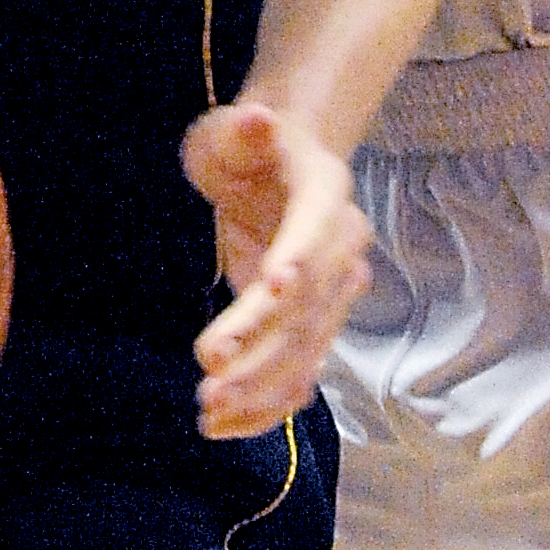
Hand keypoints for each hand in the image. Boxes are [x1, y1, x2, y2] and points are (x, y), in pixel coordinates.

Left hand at [184, 99, 366, 437]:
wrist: (278, 169)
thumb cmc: (248, 146)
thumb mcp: (232, 131)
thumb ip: (243, 132)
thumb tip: (258, 118)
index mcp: (327, 195)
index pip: (316, 232)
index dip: (298, 259)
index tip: (270, 287)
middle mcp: (341, 251)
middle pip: (309, 307)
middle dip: (262, 344)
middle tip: (209, 374)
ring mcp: (331, 296)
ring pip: (306, 352)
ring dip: (260, 388)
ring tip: (207, 412)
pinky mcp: (310, 329)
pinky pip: (298, 376)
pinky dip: (265, 408)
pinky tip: (222, 430)